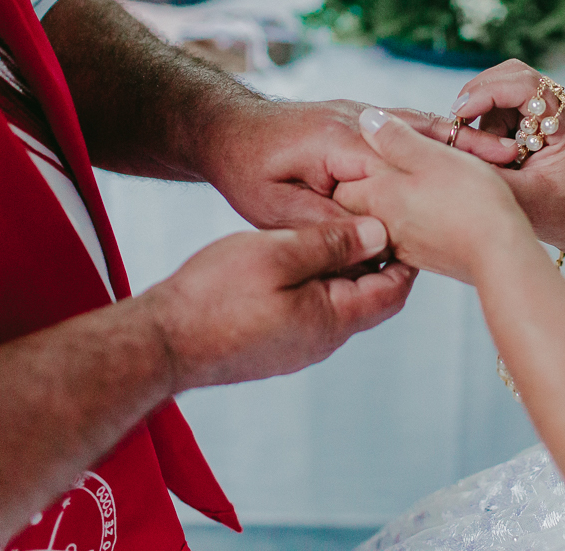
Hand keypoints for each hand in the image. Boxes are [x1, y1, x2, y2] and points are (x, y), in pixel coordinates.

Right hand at [143, 216, 415, 390]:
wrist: (161, 342)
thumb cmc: (215, 295)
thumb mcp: (279, 253)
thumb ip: (332, 244)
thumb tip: (379, 233)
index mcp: (334, 320)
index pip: (393, 288)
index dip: (404, 253)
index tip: (404, 218)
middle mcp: (323, 340)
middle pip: (372, 297)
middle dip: (378, 259)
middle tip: (377, 217)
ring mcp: (298, 346)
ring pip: (340, 303)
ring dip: (345, 270)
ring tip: (336, 230)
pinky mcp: (275, 345)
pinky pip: (312, 311)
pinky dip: (318, 283)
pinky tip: (299, 257)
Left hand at [206, 99, 516, 228]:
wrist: (224, 129)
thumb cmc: (244, 169)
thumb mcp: (275, 206)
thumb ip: (326, 223)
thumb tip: (373, 242)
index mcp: (341, 142)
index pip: (406, 152)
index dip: (452, 158)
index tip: (491, 168)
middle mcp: (354, 122)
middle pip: (421, 132)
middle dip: (466, 144)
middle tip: (511, 157)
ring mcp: (356, 118)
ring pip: (416, 126)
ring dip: (455, 138)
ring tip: (498, 151)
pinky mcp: (355, 125)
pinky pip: (401, 127)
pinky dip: (433, 135)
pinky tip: (458, 148)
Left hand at [333, 109, 539, 284]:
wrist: (502, 256)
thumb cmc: (471, 202)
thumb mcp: (433, 156)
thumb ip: (395, 138)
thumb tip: (366, 121)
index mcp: (378, 195)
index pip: (341, 180)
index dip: (355, 161)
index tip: (375, 147)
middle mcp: (382, 223)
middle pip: (357, 200)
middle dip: (369, 181)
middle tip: (395, 162)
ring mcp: (402, 244)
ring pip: (381, 216)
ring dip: (393, 199)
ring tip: (419, 182)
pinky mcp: (422, 256)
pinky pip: (403, 233)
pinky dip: (411, 218)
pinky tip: (434, 207)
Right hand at [451, 60, 564, 264]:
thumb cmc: (560, 216)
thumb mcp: (522, 199)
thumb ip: (488, 173)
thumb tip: (451, 149)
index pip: (526, 86)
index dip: (488, 93)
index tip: (460, 114)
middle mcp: (560, 110)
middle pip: (513, 74)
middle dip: (480, 93)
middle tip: (459, 122)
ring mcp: (547, 111)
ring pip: (504, 84)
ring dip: (483, 108)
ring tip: (479, 144)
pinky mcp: (534, 118)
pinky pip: (502, 102)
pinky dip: (485, 116)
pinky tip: (486, 145)